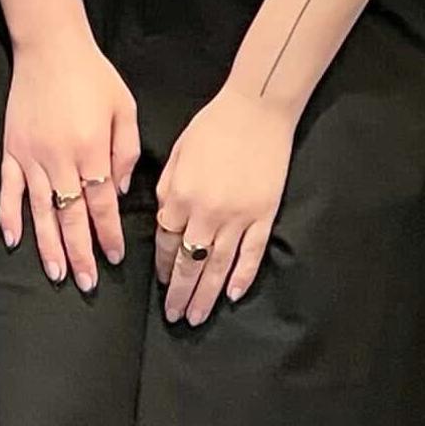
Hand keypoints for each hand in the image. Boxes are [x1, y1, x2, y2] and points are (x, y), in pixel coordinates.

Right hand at [0, 29, 138, 290]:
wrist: (50, 48)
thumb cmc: (94, 77)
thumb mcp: (125, 108)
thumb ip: (125, 151)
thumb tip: (117, 191)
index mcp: (91, 149)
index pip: (101, 204)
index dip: (108, 234)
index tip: (114, 258)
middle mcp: (60, 160)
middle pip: (71, 217)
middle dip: (80, 253)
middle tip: (87, 283)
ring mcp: (31, 157)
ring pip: (40, 212)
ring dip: (48, 246)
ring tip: (56, 274)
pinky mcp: (12, 150)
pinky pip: (8, 190)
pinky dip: (8, 216)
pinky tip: (12, 240)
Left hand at [152, 91, 290, 325]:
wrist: (257, 109)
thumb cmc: (214, 125)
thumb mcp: (178, 153)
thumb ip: (168, 189)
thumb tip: (165, 219)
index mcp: (181, 195)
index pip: (166, 242)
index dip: (162, 266)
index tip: (161, 281)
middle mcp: (206, 212)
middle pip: (189, 264)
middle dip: (179, 293)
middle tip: (174, 317)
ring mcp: (238, 217)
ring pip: (218, 267)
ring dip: (206, 295)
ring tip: (197, 317)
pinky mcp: (264, 215)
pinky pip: (251, 254)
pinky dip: (242, 277)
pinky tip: (234, 295)